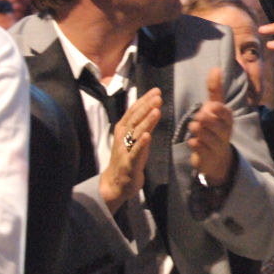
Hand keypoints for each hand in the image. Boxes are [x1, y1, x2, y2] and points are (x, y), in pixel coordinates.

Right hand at [100, 88, 161, 213]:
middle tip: (158, 96)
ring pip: (136, 133)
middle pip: (134, 119)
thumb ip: (142, 123)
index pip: (133, 111)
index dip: (144, 100)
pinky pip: (135, 152)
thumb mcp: (135, 137)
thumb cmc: (128, 157)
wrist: (116, 182)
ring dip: (146, 121)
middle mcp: (122, 137)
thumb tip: (153, 106)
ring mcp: (125, 150)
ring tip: (156, 110)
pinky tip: (148, 136)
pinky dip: (141, 143)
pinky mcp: (129, 163)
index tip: (155, 90)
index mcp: (123, 129)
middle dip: (146, 107)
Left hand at [187, 68, 235, 185]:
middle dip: (207, 120)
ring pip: (209, 138)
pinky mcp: (208, 158)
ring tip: (193, 127)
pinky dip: (197, 145)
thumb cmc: (214, 127)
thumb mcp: (215, 108)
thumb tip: (215, 68)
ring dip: (200, 132)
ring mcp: (217, 146)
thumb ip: (215, 89)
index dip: (217, 110)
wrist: (216, 158)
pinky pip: (202, 150)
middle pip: (217, 125)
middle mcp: (225, 132)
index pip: (224, 112)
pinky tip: (192, 142)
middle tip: (198, 117)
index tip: (210, 106)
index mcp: (227, 119)